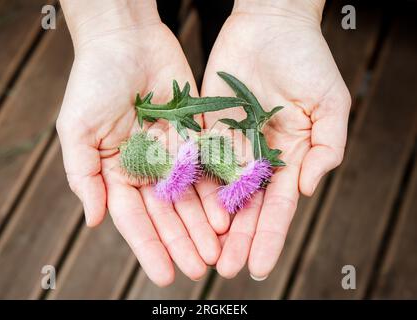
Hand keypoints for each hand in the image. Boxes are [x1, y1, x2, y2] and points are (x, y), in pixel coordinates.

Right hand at [56, 0, 219, 285]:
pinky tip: (227, 213)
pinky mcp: (195, 135)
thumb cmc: (94, 82)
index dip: (150, 246)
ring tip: (218, 251)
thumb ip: (84, 177)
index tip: (164, 274)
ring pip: (191, 196)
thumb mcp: (77, 130)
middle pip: (168, 213)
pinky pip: (208, 167)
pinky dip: (216, 191)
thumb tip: (94, 221)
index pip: (135, 218)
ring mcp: (173, 153)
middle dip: (183, 242)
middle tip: (200, 269)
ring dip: (203, 225)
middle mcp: (148, 167)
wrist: (127, 40)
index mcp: (117, 171)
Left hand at [201, 0, 350, 278]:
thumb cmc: (307, 61)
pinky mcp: (206, 129)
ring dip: (210, 223)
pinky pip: (197, 160)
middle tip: (226, 269)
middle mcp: (257, 158)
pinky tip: (183, 211)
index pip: (277, 207)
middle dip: (237, 239)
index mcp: (288, 158)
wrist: (271, 26)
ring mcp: (230, 145)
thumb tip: (307, 188)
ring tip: (202, 252)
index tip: (259, 266)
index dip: (269, 236)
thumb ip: (327, 148)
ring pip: (218, 191)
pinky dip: (191, 186)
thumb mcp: (330, 104)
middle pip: (245, 207)